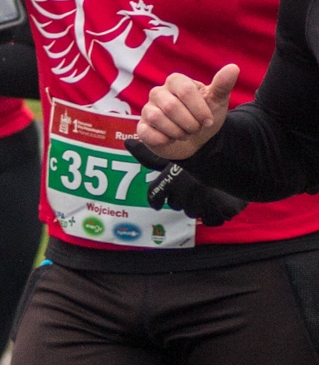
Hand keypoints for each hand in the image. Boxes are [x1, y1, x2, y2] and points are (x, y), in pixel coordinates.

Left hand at [125, 137, 247, 225]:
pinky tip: (217, 203)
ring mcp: (201, 203)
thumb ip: (149, 155)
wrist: (234, 159)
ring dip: (197, 206)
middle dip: (181, 198)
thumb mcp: (173, 155)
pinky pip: (211, 220)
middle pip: (175, 204)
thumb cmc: (199, 157)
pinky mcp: (218, 211)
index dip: (155, 200)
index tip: (156, 203)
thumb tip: (128, 143)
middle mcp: (183, 192)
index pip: (155, 195)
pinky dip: (213, 215)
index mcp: (170, 179)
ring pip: (192, 212)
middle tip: (192, 187)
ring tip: (206, 192)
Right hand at [134, 64, 239, 160]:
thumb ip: (222, 85)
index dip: (199, 109)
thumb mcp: (217, 101)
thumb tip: (234, 67)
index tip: (208, 120)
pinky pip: (147, 132)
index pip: (185, 90)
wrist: (196, 140)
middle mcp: (158, 92)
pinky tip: (171, 139)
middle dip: (189, 123)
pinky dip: (164, 140)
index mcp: (175, 81)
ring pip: (157, 118)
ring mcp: (147, 109)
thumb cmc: (204, 116)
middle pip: (171, 106)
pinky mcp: (142, 127)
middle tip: (196, 128)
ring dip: (178, 132)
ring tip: (184, 134)